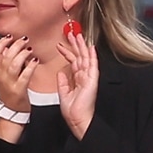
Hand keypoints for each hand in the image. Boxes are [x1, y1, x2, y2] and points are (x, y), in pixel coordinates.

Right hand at [0, 34, 36, 114]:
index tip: (9, 36)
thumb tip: (11, 48)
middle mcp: (2, 76)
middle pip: (5, 56)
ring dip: (22, 54)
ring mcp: (10, 83)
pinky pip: (24, 76)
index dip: (1, 43)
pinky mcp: (19, 90)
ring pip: (13, 64)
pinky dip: (30, 67)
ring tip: (30, 48)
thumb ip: (7, 63)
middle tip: (24, 39)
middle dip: (15, 45)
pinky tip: (35, 61)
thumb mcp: (5, 77)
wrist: (12, 112)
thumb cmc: (12, 93)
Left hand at [56, 25, 98, 139]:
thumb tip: (61, 72)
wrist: (77, 119)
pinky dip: (92, 56)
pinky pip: (93, 66)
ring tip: (78, 35)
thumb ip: (63, 81)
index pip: (73, 62)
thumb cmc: (72, 110)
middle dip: (75, 45)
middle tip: (71, 33)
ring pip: (86, 58)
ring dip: (82, 46)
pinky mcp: (92, 80)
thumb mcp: (63, 93)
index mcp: (78, 79)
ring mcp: (89, 78)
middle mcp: (84, 77)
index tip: (60, 45)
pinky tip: (90, 47)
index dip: (67, 52)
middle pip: (80, 57)